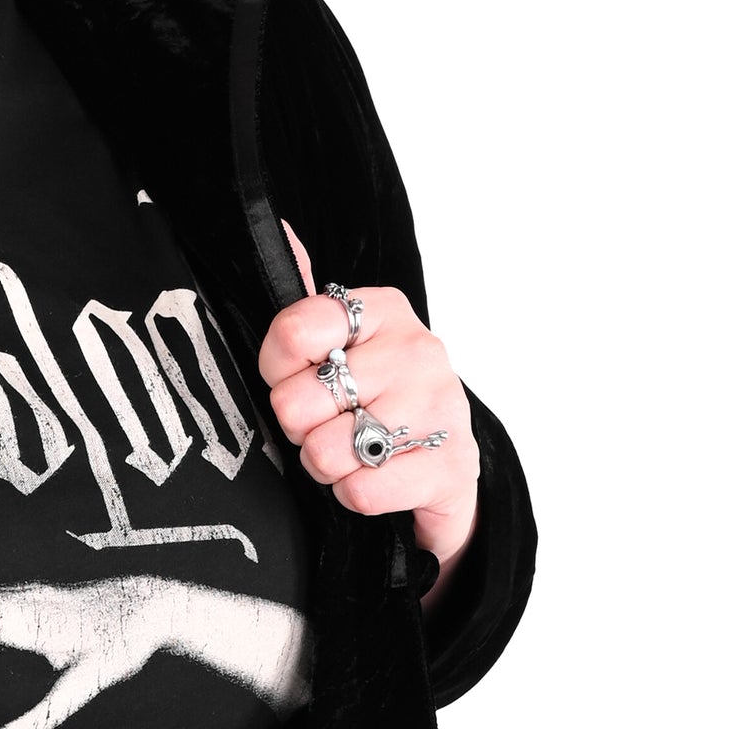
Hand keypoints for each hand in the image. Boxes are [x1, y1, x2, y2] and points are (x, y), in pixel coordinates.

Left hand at [257, 229, 479, 585]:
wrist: (441, 475)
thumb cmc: (380, 406)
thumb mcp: (341, 350)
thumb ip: (306, 306)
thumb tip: (280, 232)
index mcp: (384, 312)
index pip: (294, 330)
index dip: (276, 369)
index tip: (292, 379)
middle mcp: (418, 351)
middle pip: (299, 400)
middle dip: (299, 428)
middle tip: (326, 426)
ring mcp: (441, 407)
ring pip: (327, 451)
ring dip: (325, 467)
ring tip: (351, 455)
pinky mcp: (452, 467)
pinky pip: (361, 491)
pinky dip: (353, 496)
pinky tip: (374, 479)